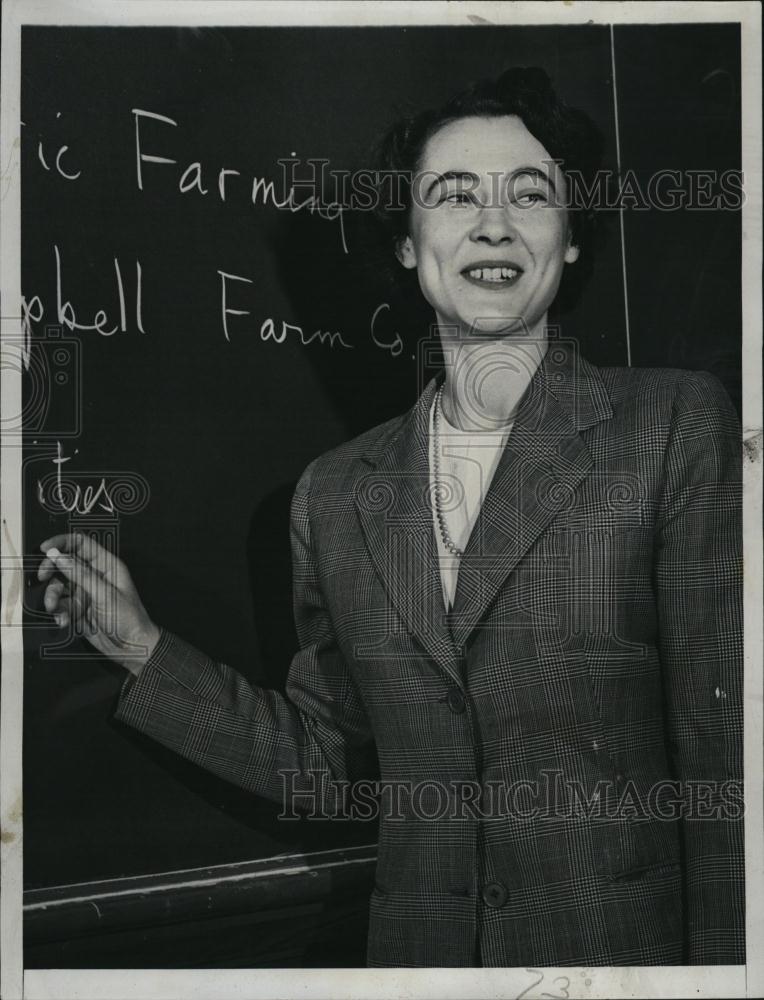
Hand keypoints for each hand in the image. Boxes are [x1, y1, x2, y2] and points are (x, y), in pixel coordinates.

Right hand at [38, 533, 160, 675]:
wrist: (132, 649)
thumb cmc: (129, 619)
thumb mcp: (104, 593)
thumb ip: (79, 574)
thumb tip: (58, 555)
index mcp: (107, 566)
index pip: (81, 544)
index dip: (62, 542)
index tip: (45, 549)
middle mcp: (94, 577)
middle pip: (65, 563)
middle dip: (51, 570)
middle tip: (42, 577)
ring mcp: (86, 593)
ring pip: (59, 587)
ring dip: (53, 597)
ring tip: (54, 608)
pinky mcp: (79, 610)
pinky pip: (60, 606)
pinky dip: (58, 613)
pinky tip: (64, 621)